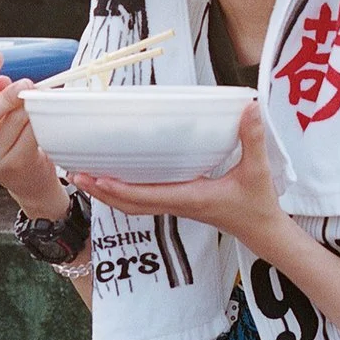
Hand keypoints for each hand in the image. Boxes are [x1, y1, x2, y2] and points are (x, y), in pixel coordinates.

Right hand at [0, 50, 62, 208]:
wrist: (29, 182)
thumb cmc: (12, 146)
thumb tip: (1, 81)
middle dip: (6, 96)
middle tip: (26, 84)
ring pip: (11, 122)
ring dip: (28, 106)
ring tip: (38, 100)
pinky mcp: (13, 166)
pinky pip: (29, 134)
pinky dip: (38, 121)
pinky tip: (43, 116)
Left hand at [73, 104, 289, 255]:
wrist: (262, 231)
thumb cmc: (258, 204)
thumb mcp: (258, 170)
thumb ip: (253, 139)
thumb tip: (250, 108)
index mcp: (190, 197)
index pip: (147, 197)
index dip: (120, 189)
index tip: (98, 178)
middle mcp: (178, 204)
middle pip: (129, 205)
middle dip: (102, 191)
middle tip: (77, 175)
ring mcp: (177, 206)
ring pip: (134, 205)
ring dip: (108, 194)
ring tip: (86, 178)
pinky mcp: (180, 204)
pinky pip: (144, 202)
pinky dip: (124, 193)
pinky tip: (116, 180)